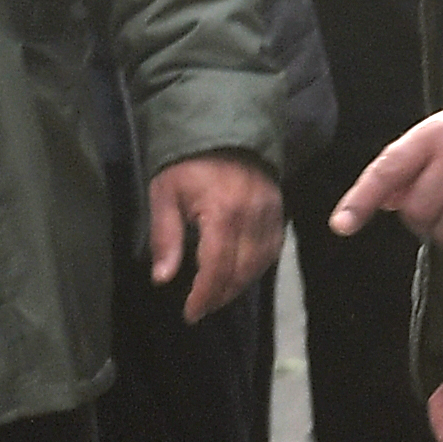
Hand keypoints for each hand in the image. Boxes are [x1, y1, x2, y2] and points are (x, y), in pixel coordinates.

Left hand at [146, 151, 285, 322]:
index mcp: (223, 213)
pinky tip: (240, 274)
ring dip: (239, 285)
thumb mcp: (165, 194)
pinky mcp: (279, 211)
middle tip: (201, 308)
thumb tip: (162, 279)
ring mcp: (271, 214)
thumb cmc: (188, 162)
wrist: (225, 128)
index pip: (217, 268)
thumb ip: (165, 237)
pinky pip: (273, 250)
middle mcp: (252, 218)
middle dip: (220, 295)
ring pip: (260, 265)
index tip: (190, 314)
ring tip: (217, 296)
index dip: (204, 296)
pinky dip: (257, 268)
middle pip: (241, 272)